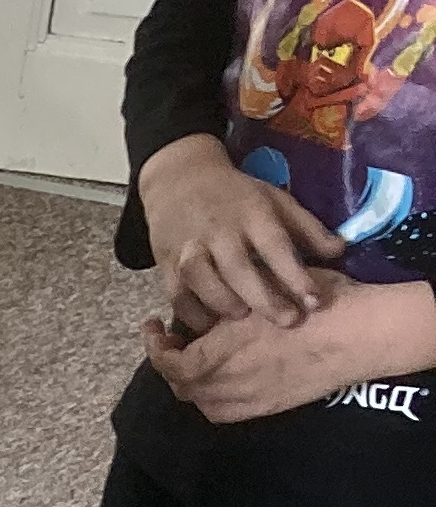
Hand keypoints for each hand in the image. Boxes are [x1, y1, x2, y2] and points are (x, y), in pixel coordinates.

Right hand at [136, 134, 342, 326]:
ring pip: (203, 281)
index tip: (314, 300)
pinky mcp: (167, 264)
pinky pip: (178, 295)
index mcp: (252, 213)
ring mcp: (190, 247)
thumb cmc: (237, 197)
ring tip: (244, 319)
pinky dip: (194, 314)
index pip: (276, 245)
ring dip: (224, 304)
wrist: (180, 181)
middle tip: (288, 321)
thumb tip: (340, 251)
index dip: (295, 274)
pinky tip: (211, 324)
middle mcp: (220, 230)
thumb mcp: (275, 201)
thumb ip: (307, 228)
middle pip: (239, 269)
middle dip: (264, 298)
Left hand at [142, 312, 349, 425]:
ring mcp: (249, 400)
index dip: (154, 346)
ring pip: (200, 402)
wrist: (360, 333)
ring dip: (190, 382)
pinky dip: (212, 398)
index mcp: (223, 351)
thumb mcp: (264, 288)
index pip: (169, 362)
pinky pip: (225, 412)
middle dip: (169, 363)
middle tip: (172, 340)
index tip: (153, 326)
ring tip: (195, 358)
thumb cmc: (314, 301)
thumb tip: (202, 304)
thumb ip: (228, 302)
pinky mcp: (267, 408)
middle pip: (181, 386)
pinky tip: (221, 378)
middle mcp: (229, 382)